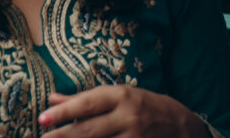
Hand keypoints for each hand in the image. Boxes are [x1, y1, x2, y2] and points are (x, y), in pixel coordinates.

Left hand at [40, 87, 207, 136]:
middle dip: (63, 136)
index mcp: (121, 97)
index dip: (64, 112)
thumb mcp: (118, 95)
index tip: (42, 118)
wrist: (186, 126)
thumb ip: (83, 99)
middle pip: (90, 130)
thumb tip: (52, 99)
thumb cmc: (146, 106)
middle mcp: (129, 117)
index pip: (87, 104)